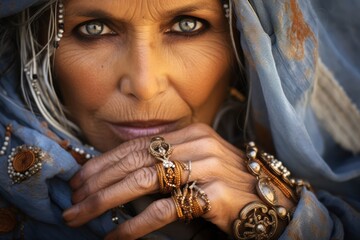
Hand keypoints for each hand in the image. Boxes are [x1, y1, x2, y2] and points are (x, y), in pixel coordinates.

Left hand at [63, 123, 259, 238]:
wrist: (271, 200)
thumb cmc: (229, 184)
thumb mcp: (196, 164)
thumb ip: (166, 162)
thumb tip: (121, 174)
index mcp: (190, 134)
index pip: (137, 145)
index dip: (104, 162)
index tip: (79, 179)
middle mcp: (197, 144)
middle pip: (135, 161)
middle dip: (97, 181)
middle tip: (72, 200)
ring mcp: (206, 166)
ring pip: (144, 181)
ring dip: (106, 200)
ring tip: (81, 215)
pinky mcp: (213, 194)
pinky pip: (165, 209)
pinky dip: (135, 224)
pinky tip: (115, 236)